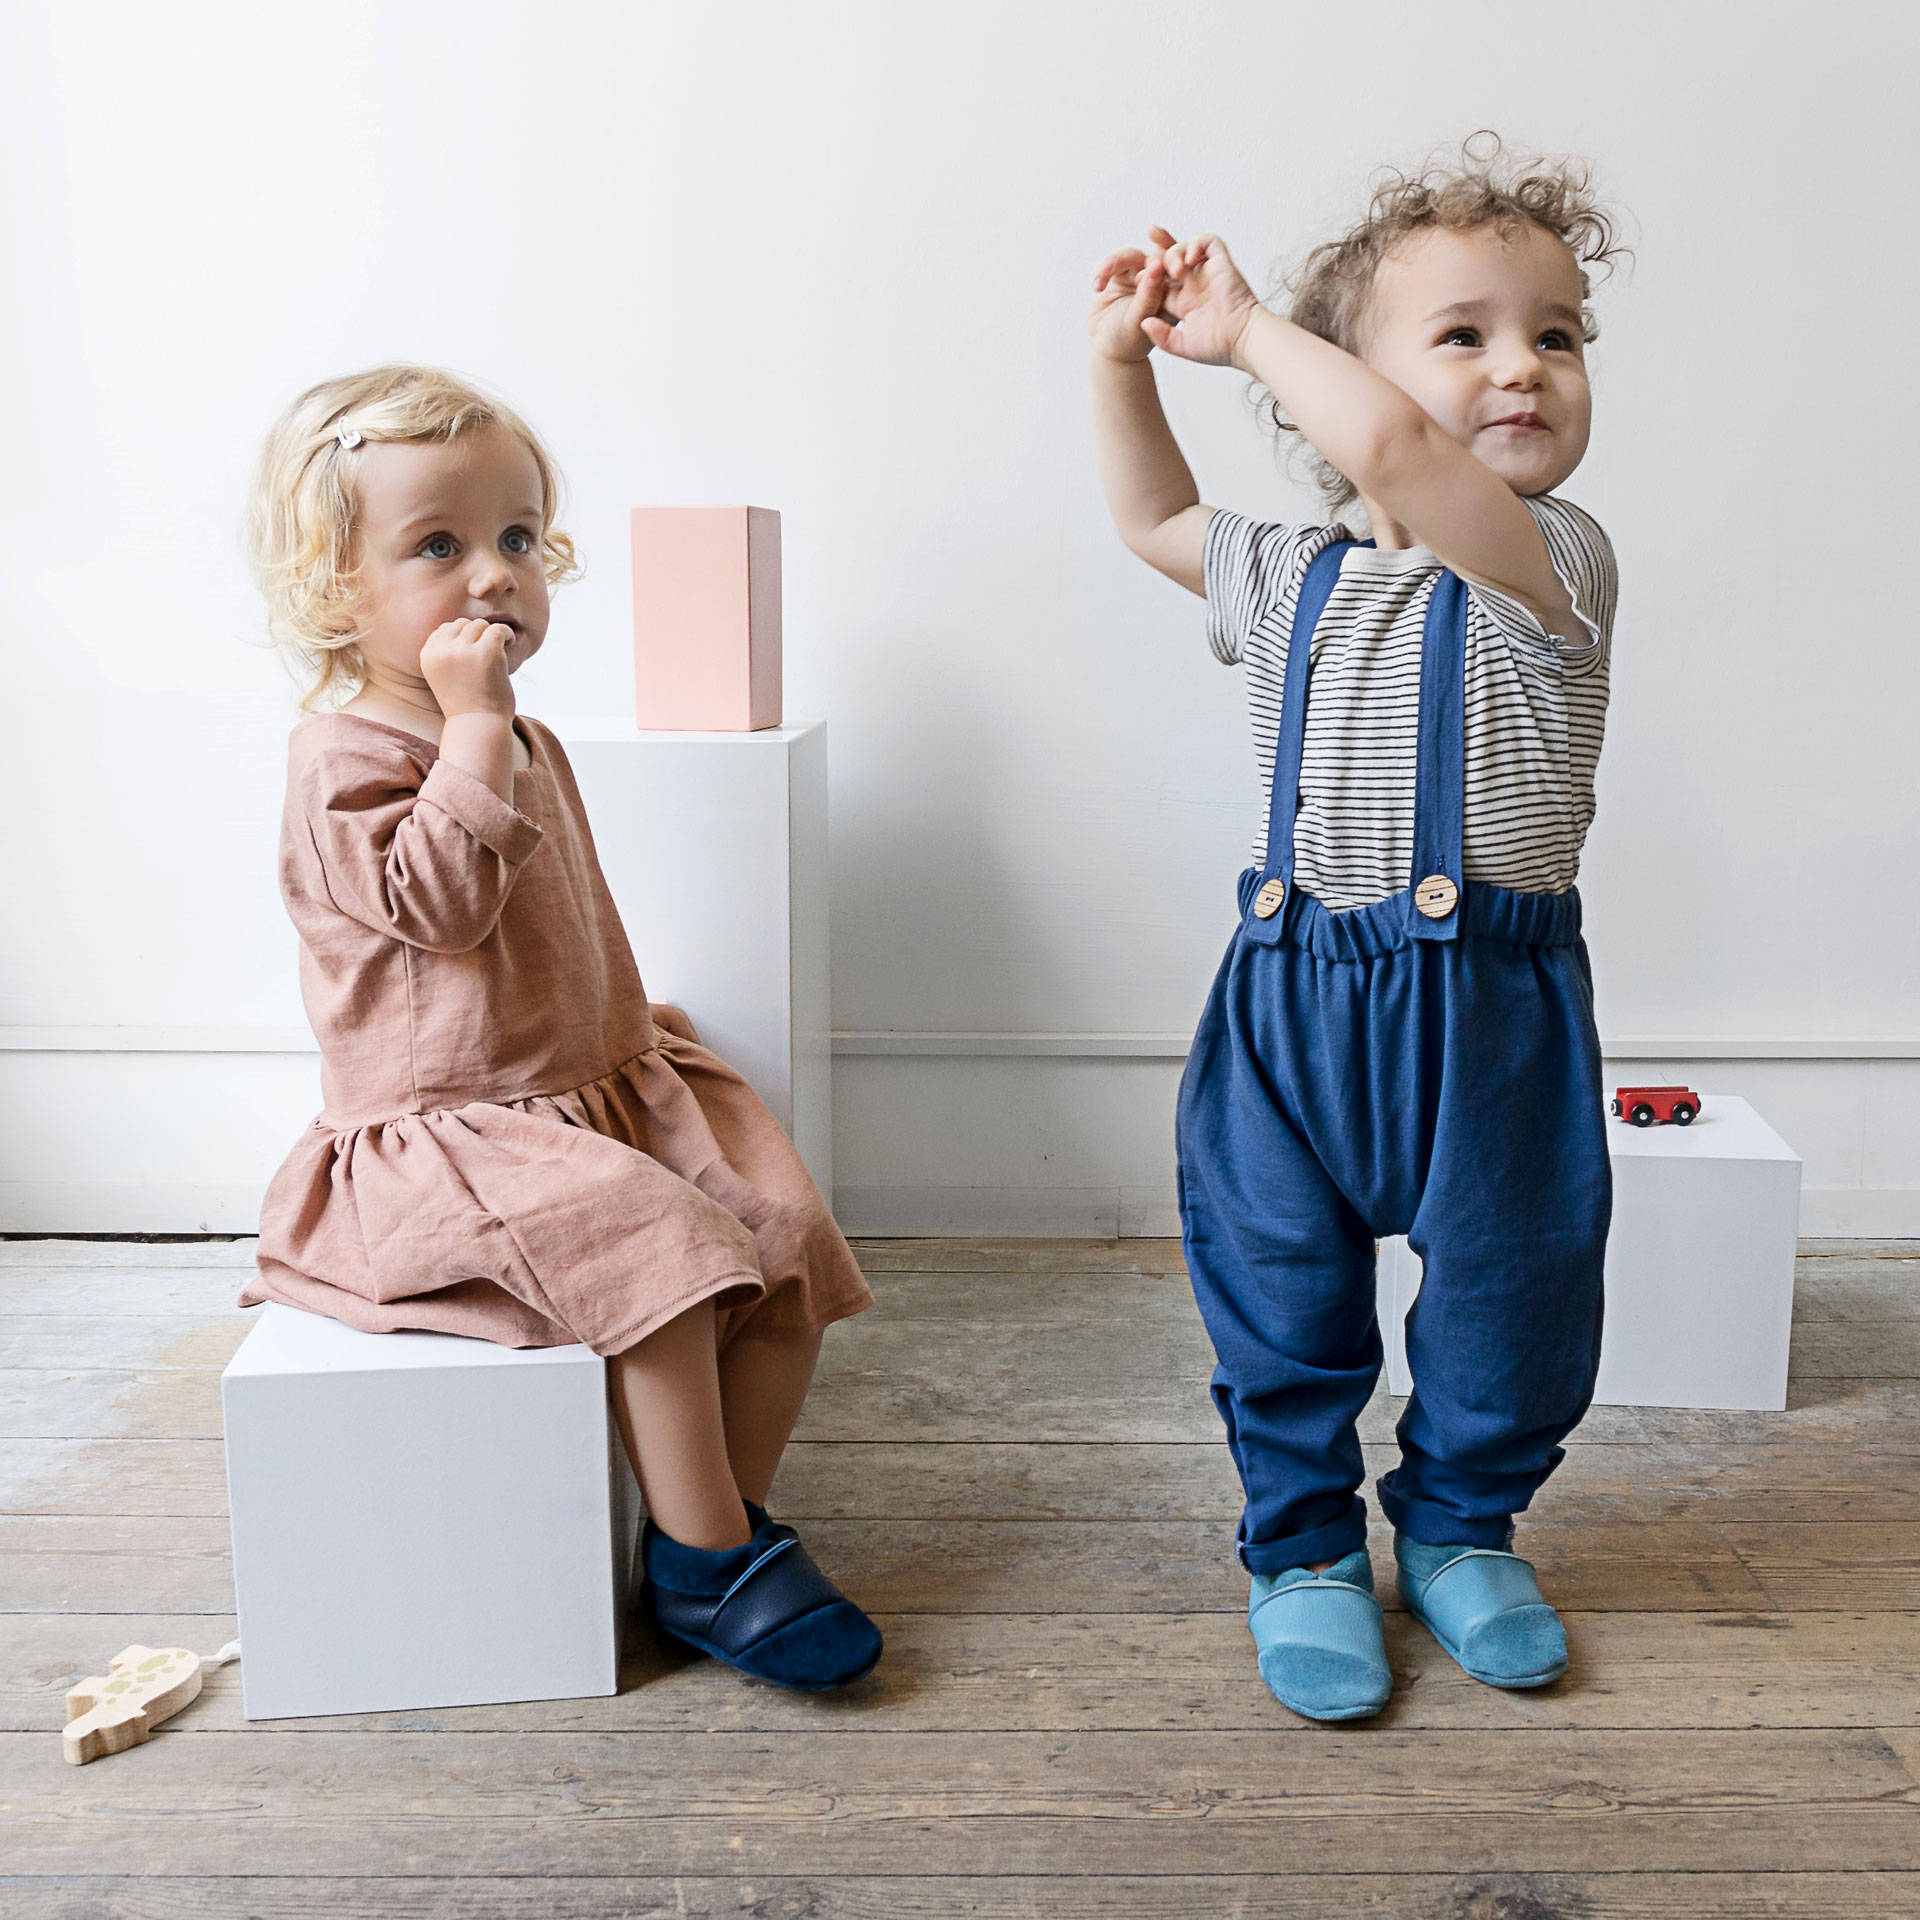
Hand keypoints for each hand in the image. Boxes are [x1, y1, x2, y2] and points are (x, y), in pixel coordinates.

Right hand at [419, 618, 515, 720]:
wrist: (478, 726)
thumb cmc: (466, 704)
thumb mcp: (445, 676)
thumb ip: (448, 653)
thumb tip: (467, 626)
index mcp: (428, 655)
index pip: (444, 629)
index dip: (462, 637)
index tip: (474, 651)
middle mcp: (442, 650)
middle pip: (462, 624)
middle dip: (476, 635)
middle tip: (488, 654)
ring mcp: (463, 650)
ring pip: (479, 625)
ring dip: (491, 635)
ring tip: (499, 652)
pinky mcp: (486, 652)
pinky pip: (498, 629)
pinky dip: (506, 633)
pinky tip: (510, 644)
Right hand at [1089, 245, 1169, 363]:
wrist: (1107, 349)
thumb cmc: (1128, 342)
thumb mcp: (1139, 322)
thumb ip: (1147, 297)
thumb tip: (1154, 269)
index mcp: (1174, 294)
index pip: (1179, 269)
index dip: (1175, 256)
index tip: (1164, 257)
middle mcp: (1159, 282)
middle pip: (1158, 254)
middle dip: (1151, 247)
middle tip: (1148, 238)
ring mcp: (1140, 276)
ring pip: (1132, 256)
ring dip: (1116, 262)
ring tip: (1102, 275)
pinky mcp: (1120, 275)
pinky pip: (1113, 263)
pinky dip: (1103, 271)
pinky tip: (1097, 285)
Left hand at [1141, 228, 1261, 367]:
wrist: (1243, 340)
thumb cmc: (1219, 346)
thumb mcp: (1181, 345)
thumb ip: (1161, 335)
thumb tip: (1143, 322)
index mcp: (1184, 304)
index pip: (1161, 283)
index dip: (1148, 279)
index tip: (1138, 281)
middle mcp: (1195, 286)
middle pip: (1170, 262)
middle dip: (1155, 258)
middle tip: (1146, 266)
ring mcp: (1208, 273)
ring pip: (1185, 249)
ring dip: (1173, 254)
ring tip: (1174, 271)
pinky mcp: (1222, 263)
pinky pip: (1208, 242)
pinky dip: (1196, 244)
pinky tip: (1189, 260)